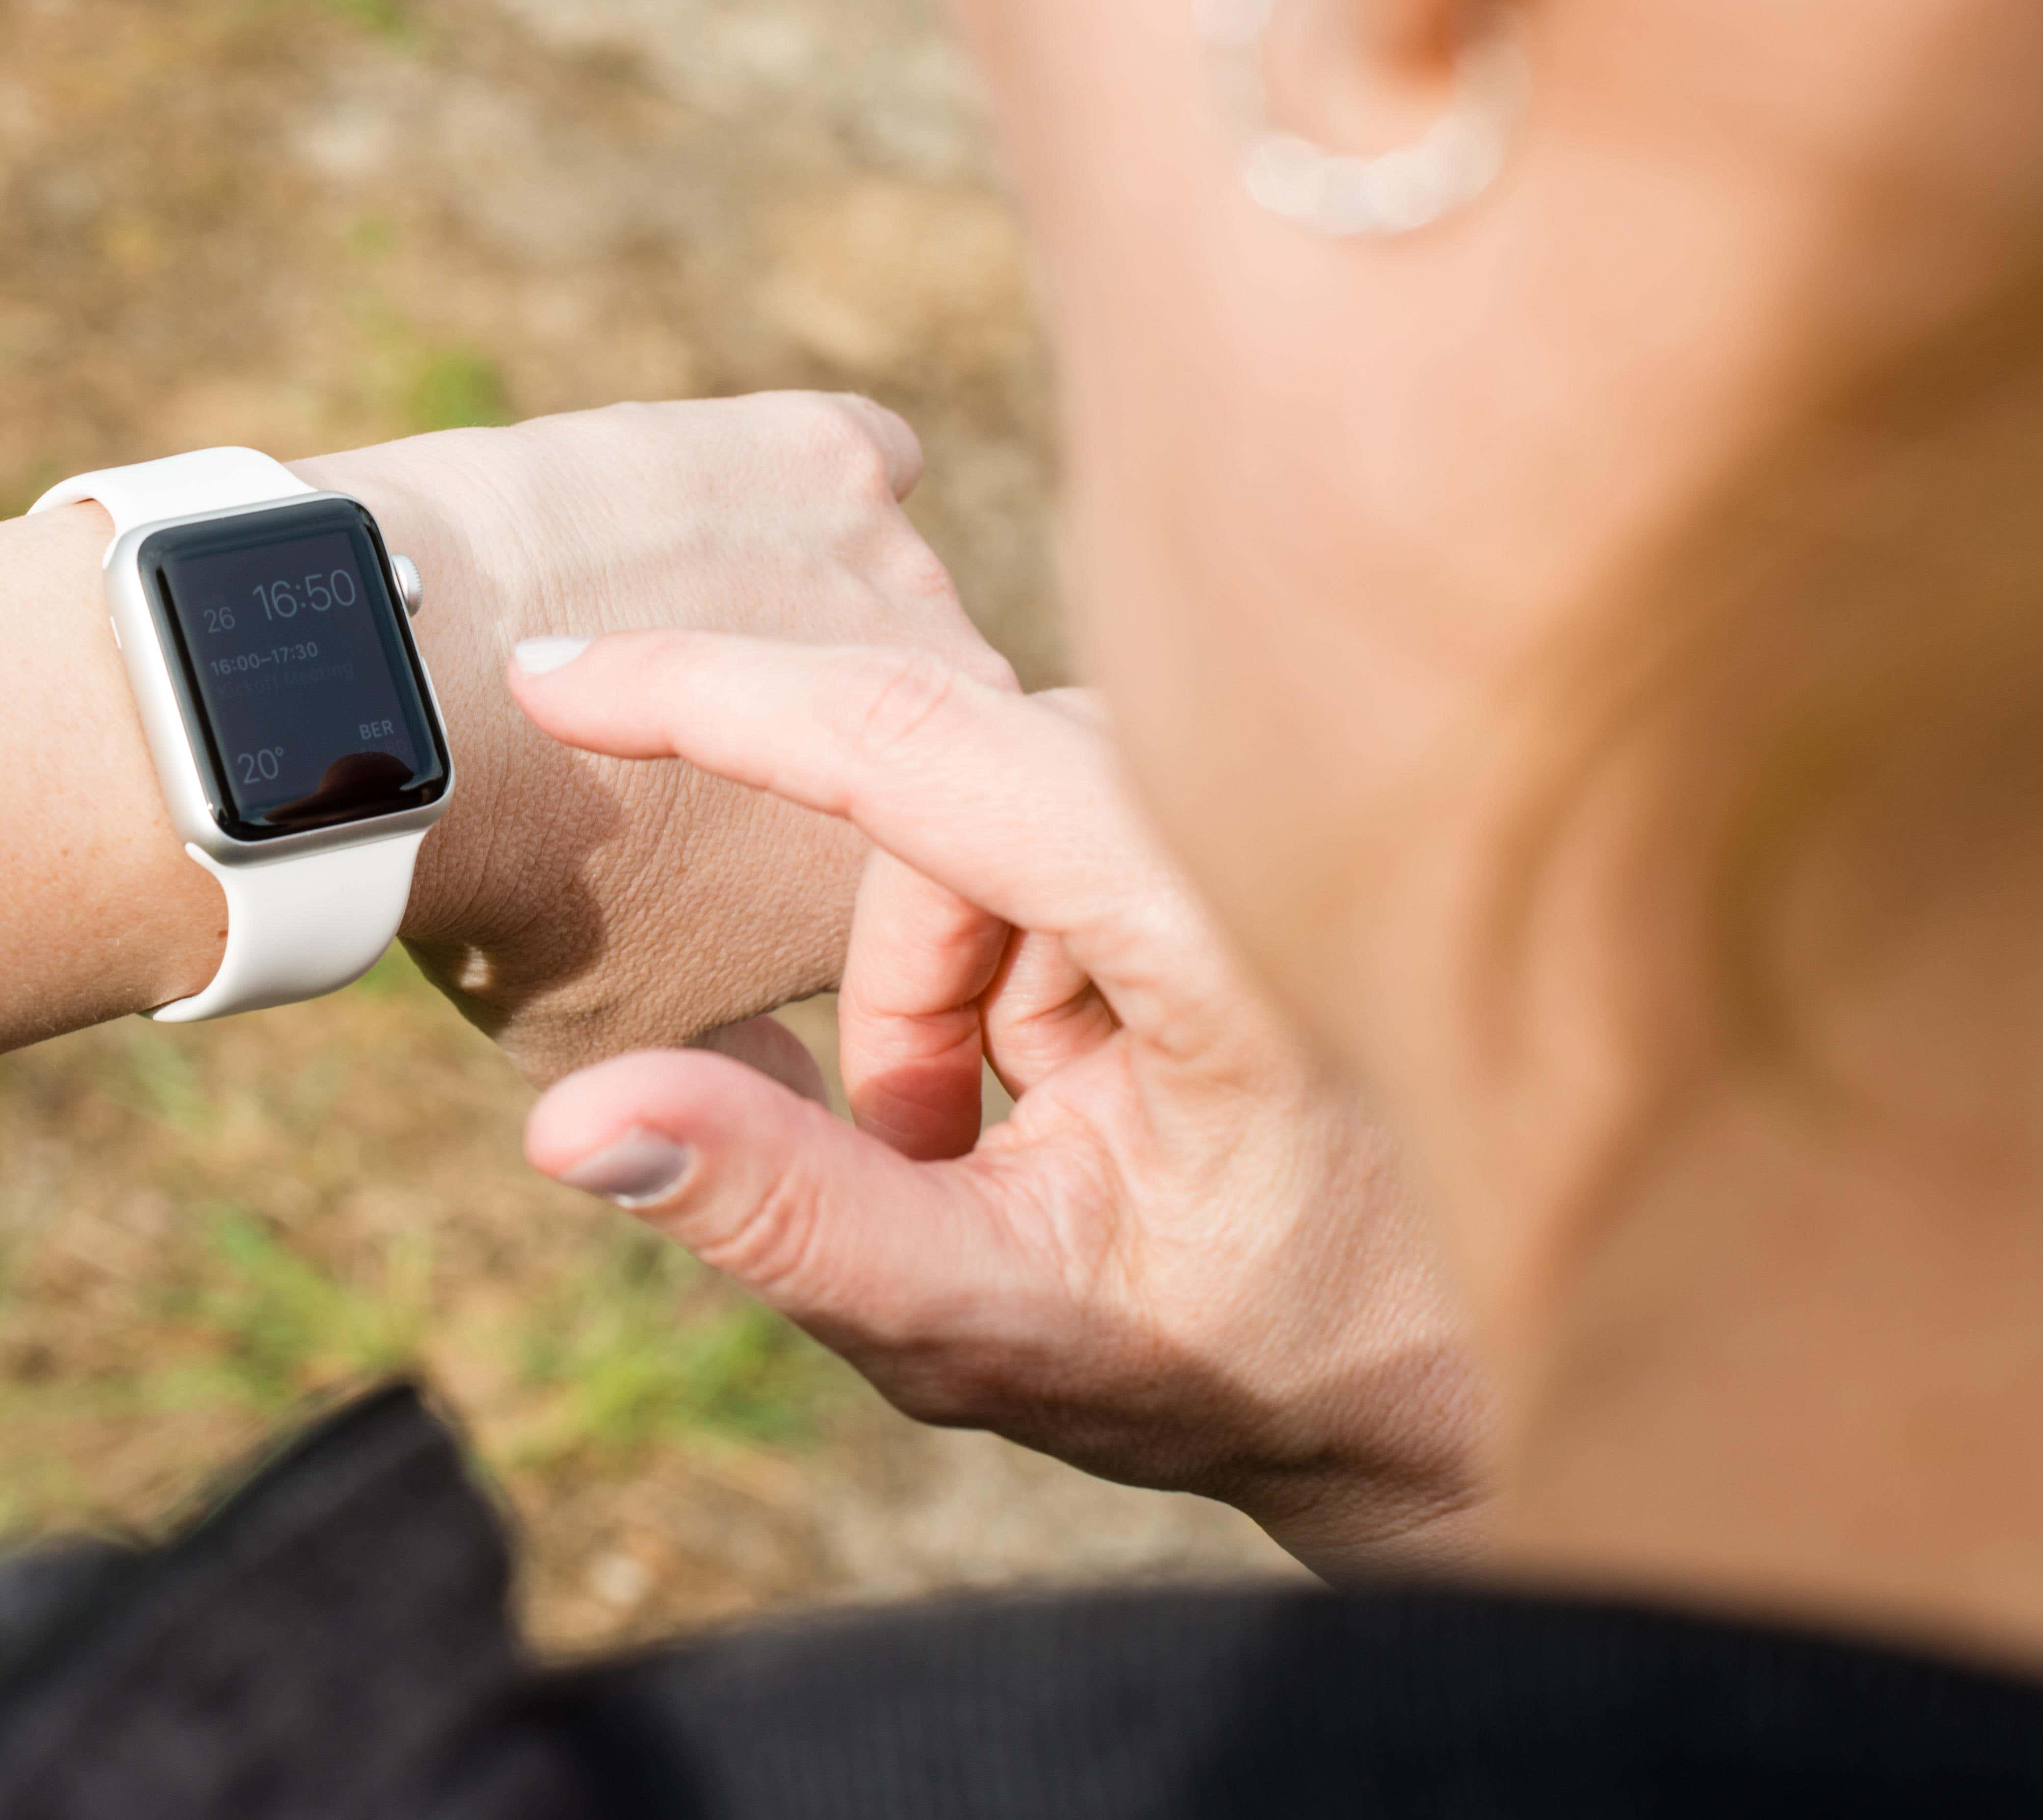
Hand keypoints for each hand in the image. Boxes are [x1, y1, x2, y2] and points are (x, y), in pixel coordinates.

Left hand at [295, 396, 1012, 1082]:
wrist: (411, 712)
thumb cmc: (508, 898)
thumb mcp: (627, 1043)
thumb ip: (755, 1090)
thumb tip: (819, 1132)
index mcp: (938, 876)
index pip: (946, 869)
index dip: (845, 869)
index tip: (737, 860)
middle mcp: (964, 714)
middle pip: (928, 727)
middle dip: (836, 747)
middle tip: (692, 754)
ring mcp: (899, 570)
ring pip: (889, 598)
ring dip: (807, 621)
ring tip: (665, 642)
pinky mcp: (825, 453)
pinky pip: (864, 460)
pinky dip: (806, 489)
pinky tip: (717, 522)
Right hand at [509, 633, 1486, 1576]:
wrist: (1489, 1369)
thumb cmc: (1268, 1358)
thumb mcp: (1001, 1322)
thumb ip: (782, 1217)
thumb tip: (569, 1122)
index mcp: (1219, 912)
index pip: (908, 739)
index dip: (706, 692)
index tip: (553, 673)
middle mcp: (1255, 806)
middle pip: (932, 807)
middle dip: (903, 1003)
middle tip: (966, 1176)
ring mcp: (1262, 791)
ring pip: (978, 825)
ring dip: (962, 999)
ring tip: (1057, 1154)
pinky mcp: (1253, 803)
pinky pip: (1047, 833)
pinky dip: (1023, 970)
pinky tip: (1117, 1089)